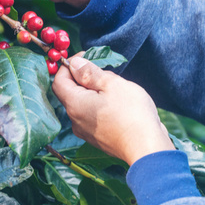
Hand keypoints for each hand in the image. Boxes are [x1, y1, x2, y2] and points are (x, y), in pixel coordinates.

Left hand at [52, 55, 174, 165]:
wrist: (146, 148)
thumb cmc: (131, 113)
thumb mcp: (111, 84)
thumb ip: (89, 72)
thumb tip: (74, 63)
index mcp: (74, 104)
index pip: (58, 80)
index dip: (68, 65)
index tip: (86, 56)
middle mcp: (75, 120)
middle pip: (71, 92)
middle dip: (85, 78)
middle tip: (106, 72)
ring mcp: (86, 132)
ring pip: (83, 104)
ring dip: (94, 92)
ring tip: (116, 88)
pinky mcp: (98, 139)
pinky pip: (93, 116)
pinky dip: (100, 105)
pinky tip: (119, 104)